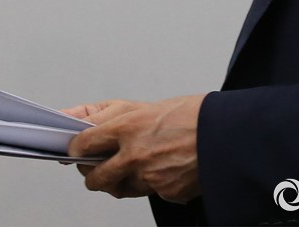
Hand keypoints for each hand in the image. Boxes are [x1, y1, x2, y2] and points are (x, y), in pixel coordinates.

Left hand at [63, 95, 204, 202]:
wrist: (224, 133)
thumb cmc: (188, 114)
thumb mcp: (144, 105)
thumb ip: (109, 116)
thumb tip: (75, 118)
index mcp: (127, 126)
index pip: (84, 143)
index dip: (76, 148)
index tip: (75, 148)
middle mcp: (134, 154)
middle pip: (96, 178)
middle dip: (92, 175)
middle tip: (95, 167)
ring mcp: (149, 177)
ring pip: (120, 189)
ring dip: (120, 181)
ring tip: (130, 166)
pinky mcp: (164, 192)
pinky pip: (147, 192)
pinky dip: (150, 184)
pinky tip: (159, 168)